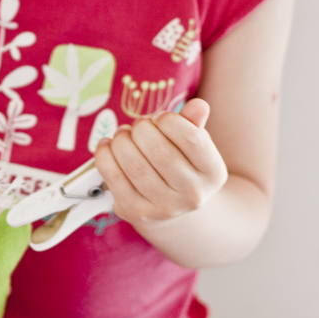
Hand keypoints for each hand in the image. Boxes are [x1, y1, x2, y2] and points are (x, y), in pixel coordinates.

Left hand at [94, 99, 227, 229]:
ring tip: (123, 134)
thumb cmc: (180, 164)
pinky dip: (105, 154)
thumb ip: (193, 123)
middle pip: (161, 152)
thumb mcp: (193, 144)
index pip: (192, 139)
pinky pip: (114, 177)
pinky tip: (108, 145)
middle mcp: (193, 195)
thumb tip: (198, 105)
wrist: (171, 209)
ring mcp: (164, 207)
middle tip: (138, 125)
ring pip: (135, 164)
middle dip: (142, 129)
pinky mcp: (136, 212)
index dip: (170, 120)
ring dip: (122, 140)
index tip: (160, 118)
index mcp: (213, 173)